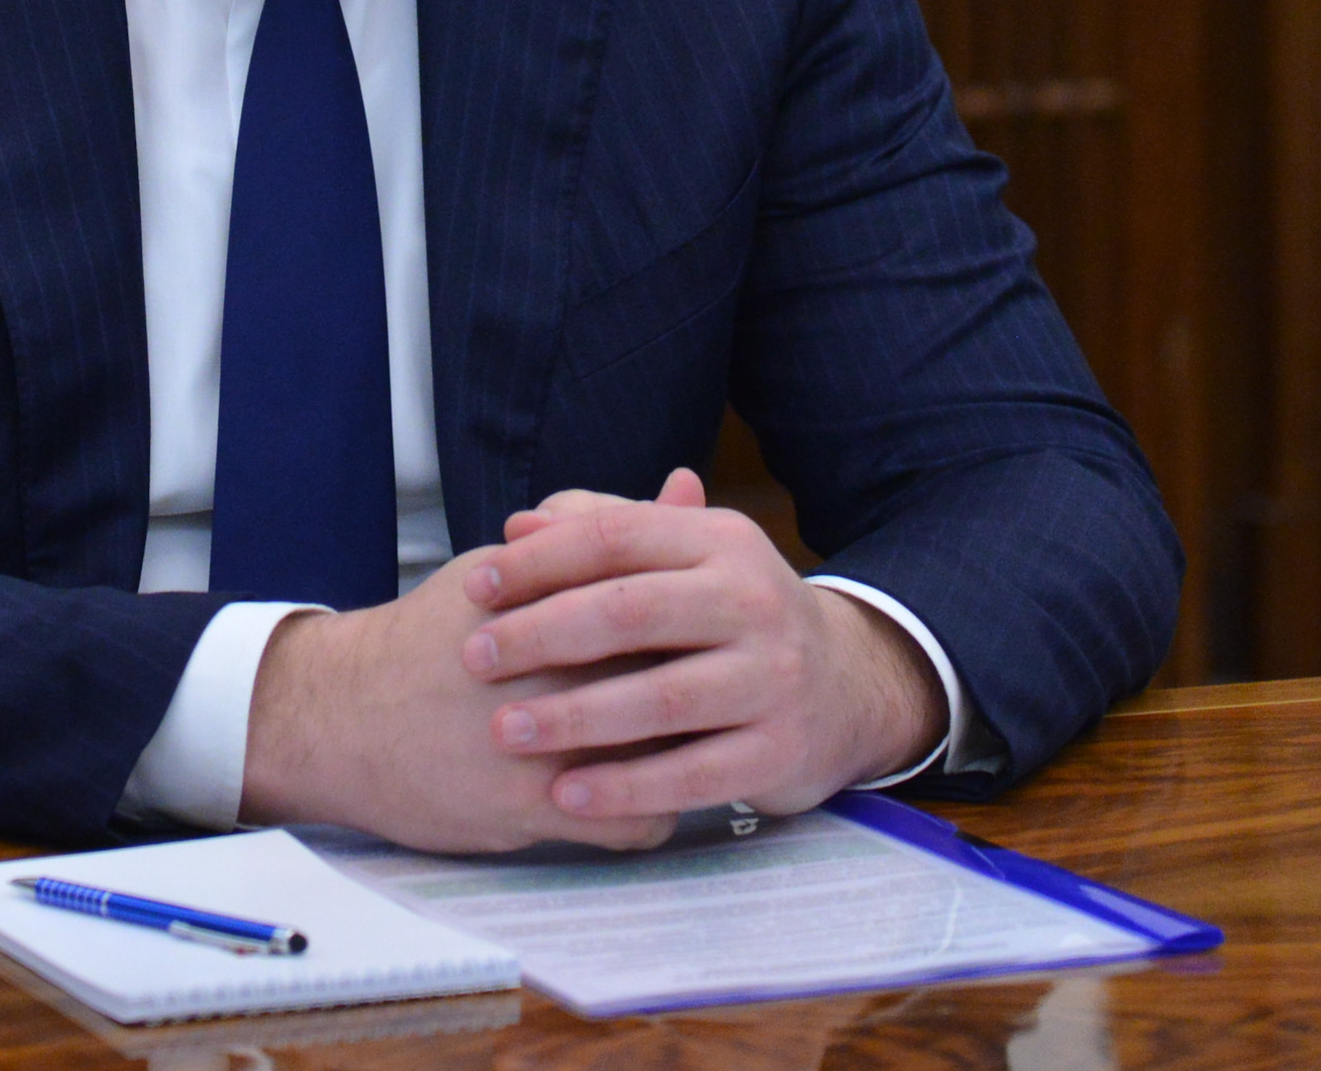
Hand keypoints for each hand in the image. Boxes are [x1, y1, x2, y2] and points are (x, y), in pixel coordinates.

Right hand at [236, 549, 681, 854]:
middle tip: (703, 695)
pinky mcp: (539, 810)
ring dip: (679, 758)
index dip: (699, 626)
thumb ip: (601, 529)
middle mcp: (560, 668)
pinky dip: (645, 813)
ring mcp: (552, 744)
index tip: (706, 637)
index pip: (673, 609)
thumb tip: (687, 485)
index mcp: (562, 601)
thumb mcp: (511, 568)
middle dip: (702, 693)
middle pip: (682, 682)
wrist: (346, 717)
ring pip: (673, 760)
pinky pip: (640, 822)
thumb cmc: (432, 638)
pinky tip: (628, 793)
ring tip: (668, 746)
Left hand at [454, 468, 945, 827]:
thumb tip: (518, 526)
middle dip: (541, 636)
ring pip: (659, 699)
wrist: (845, 685)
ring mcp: (774, 679)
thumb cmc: (727, 616)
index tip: (475, 585)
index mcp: (719, 540)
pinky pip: (692, 776)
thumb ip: (601, 533)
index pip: (615, 537)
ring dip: (573, 718)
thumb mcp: (682, 558)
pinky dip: (625, 788)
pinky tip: (567, 794)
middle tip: (474, 658)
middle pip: (630, 611)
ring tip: (505, 730)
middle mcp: (754, 601)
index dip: (539, 561)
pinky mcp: (781, 751)